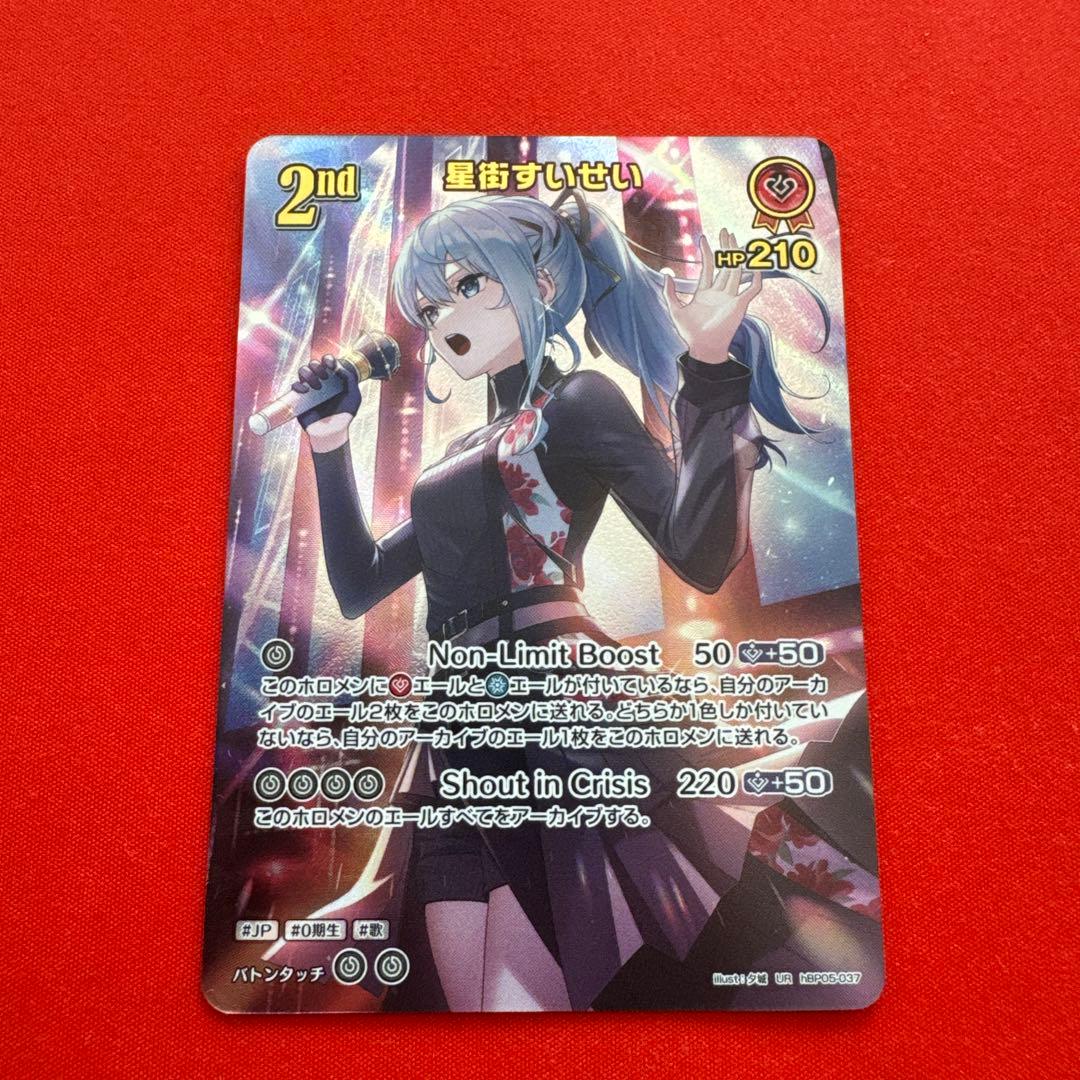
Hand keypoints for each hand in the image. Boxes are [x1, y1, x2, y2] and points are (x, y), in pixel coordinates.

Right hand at [295, 356, 361, 451]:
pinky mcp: (300, 398)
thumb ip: (350, 379)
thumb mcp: (353, 396)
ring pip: (303, 371)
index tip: (331, 365)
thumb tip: (338, 366)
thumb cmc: (344, 415)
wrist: (333, 432)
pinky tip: (305, 391)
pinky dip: (298, 385)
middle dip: (318, 366)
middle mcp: (320, 381)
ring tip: (317, 387)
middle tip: (324, 377)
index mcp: (333, 379)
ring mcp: (309, 389)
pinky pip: (294, 386)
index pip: (327, 362)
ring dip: (308, 374)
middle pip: (313, 364)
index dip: (328, 359)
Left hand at [661, 230, 761, 363]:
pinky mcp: (740, 305)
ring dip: (737, 256)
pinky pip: (751, 290)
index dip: (706, 252)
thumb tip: (666, 276)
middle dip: (726, 248)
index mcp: (705, 292)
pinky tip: (756, 267)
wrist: (703, 348)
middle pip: (725, 265)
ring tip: (735, 239)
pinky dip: (755, 280)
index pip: (708, 267)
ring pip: (736, 271)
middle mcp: (719, 292)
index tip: (703, 239)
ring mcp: (730, 297)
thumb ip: (670, 294)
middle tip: (725, 231)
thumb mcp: (676, 311)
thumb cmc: (690, 333)